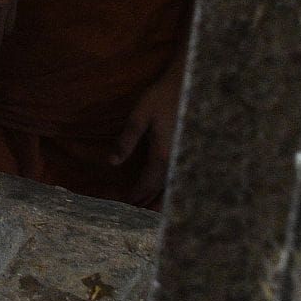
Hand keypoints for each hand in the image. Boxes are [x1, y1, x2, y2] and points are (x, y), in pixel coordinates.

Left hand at [109, 62, 185, 207]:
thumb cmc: (161, 98)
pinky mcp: (187, 152)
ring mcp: (184, 158)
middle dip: (146, 202)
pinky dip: (168, 188)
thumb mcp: (139, 116)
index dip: (135, 195)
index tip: (123, 205)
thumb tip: (113, 162)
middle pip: (159, 190)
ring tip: (148, 212)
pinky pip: (177, 177)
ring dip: (158, 199)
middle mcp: (176, 161)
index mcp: (162, 154)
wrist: (188, 86)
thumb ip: (127, 139)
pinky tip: (164, 192)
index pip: (146, 183)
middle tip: (133, 215)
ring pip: (171, 186)